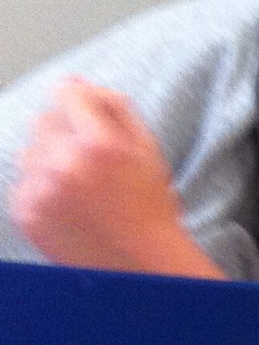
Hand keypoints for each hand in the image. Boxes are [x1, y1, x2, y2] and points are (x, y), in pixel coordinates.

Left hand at [10, 78, 220, 277]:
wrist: (140, 263)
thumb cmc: (149, 206)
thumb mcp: (148, 149)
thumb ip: (114, 109)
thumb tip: (75, 81)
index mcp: (100, 144)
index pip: (67, 93)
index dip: (82, 102)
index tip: (91, 117)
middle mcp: (65, 164)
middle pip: (45, 120)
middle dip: (66, 133)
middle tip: (92, 160)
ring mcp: (41, 190)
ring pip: (30, 150)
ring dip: (51, 160)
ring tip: (81, 185)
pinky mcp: (25, 212)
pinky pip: (22, 181)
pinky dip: (41, 187)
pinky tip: (68, 203)